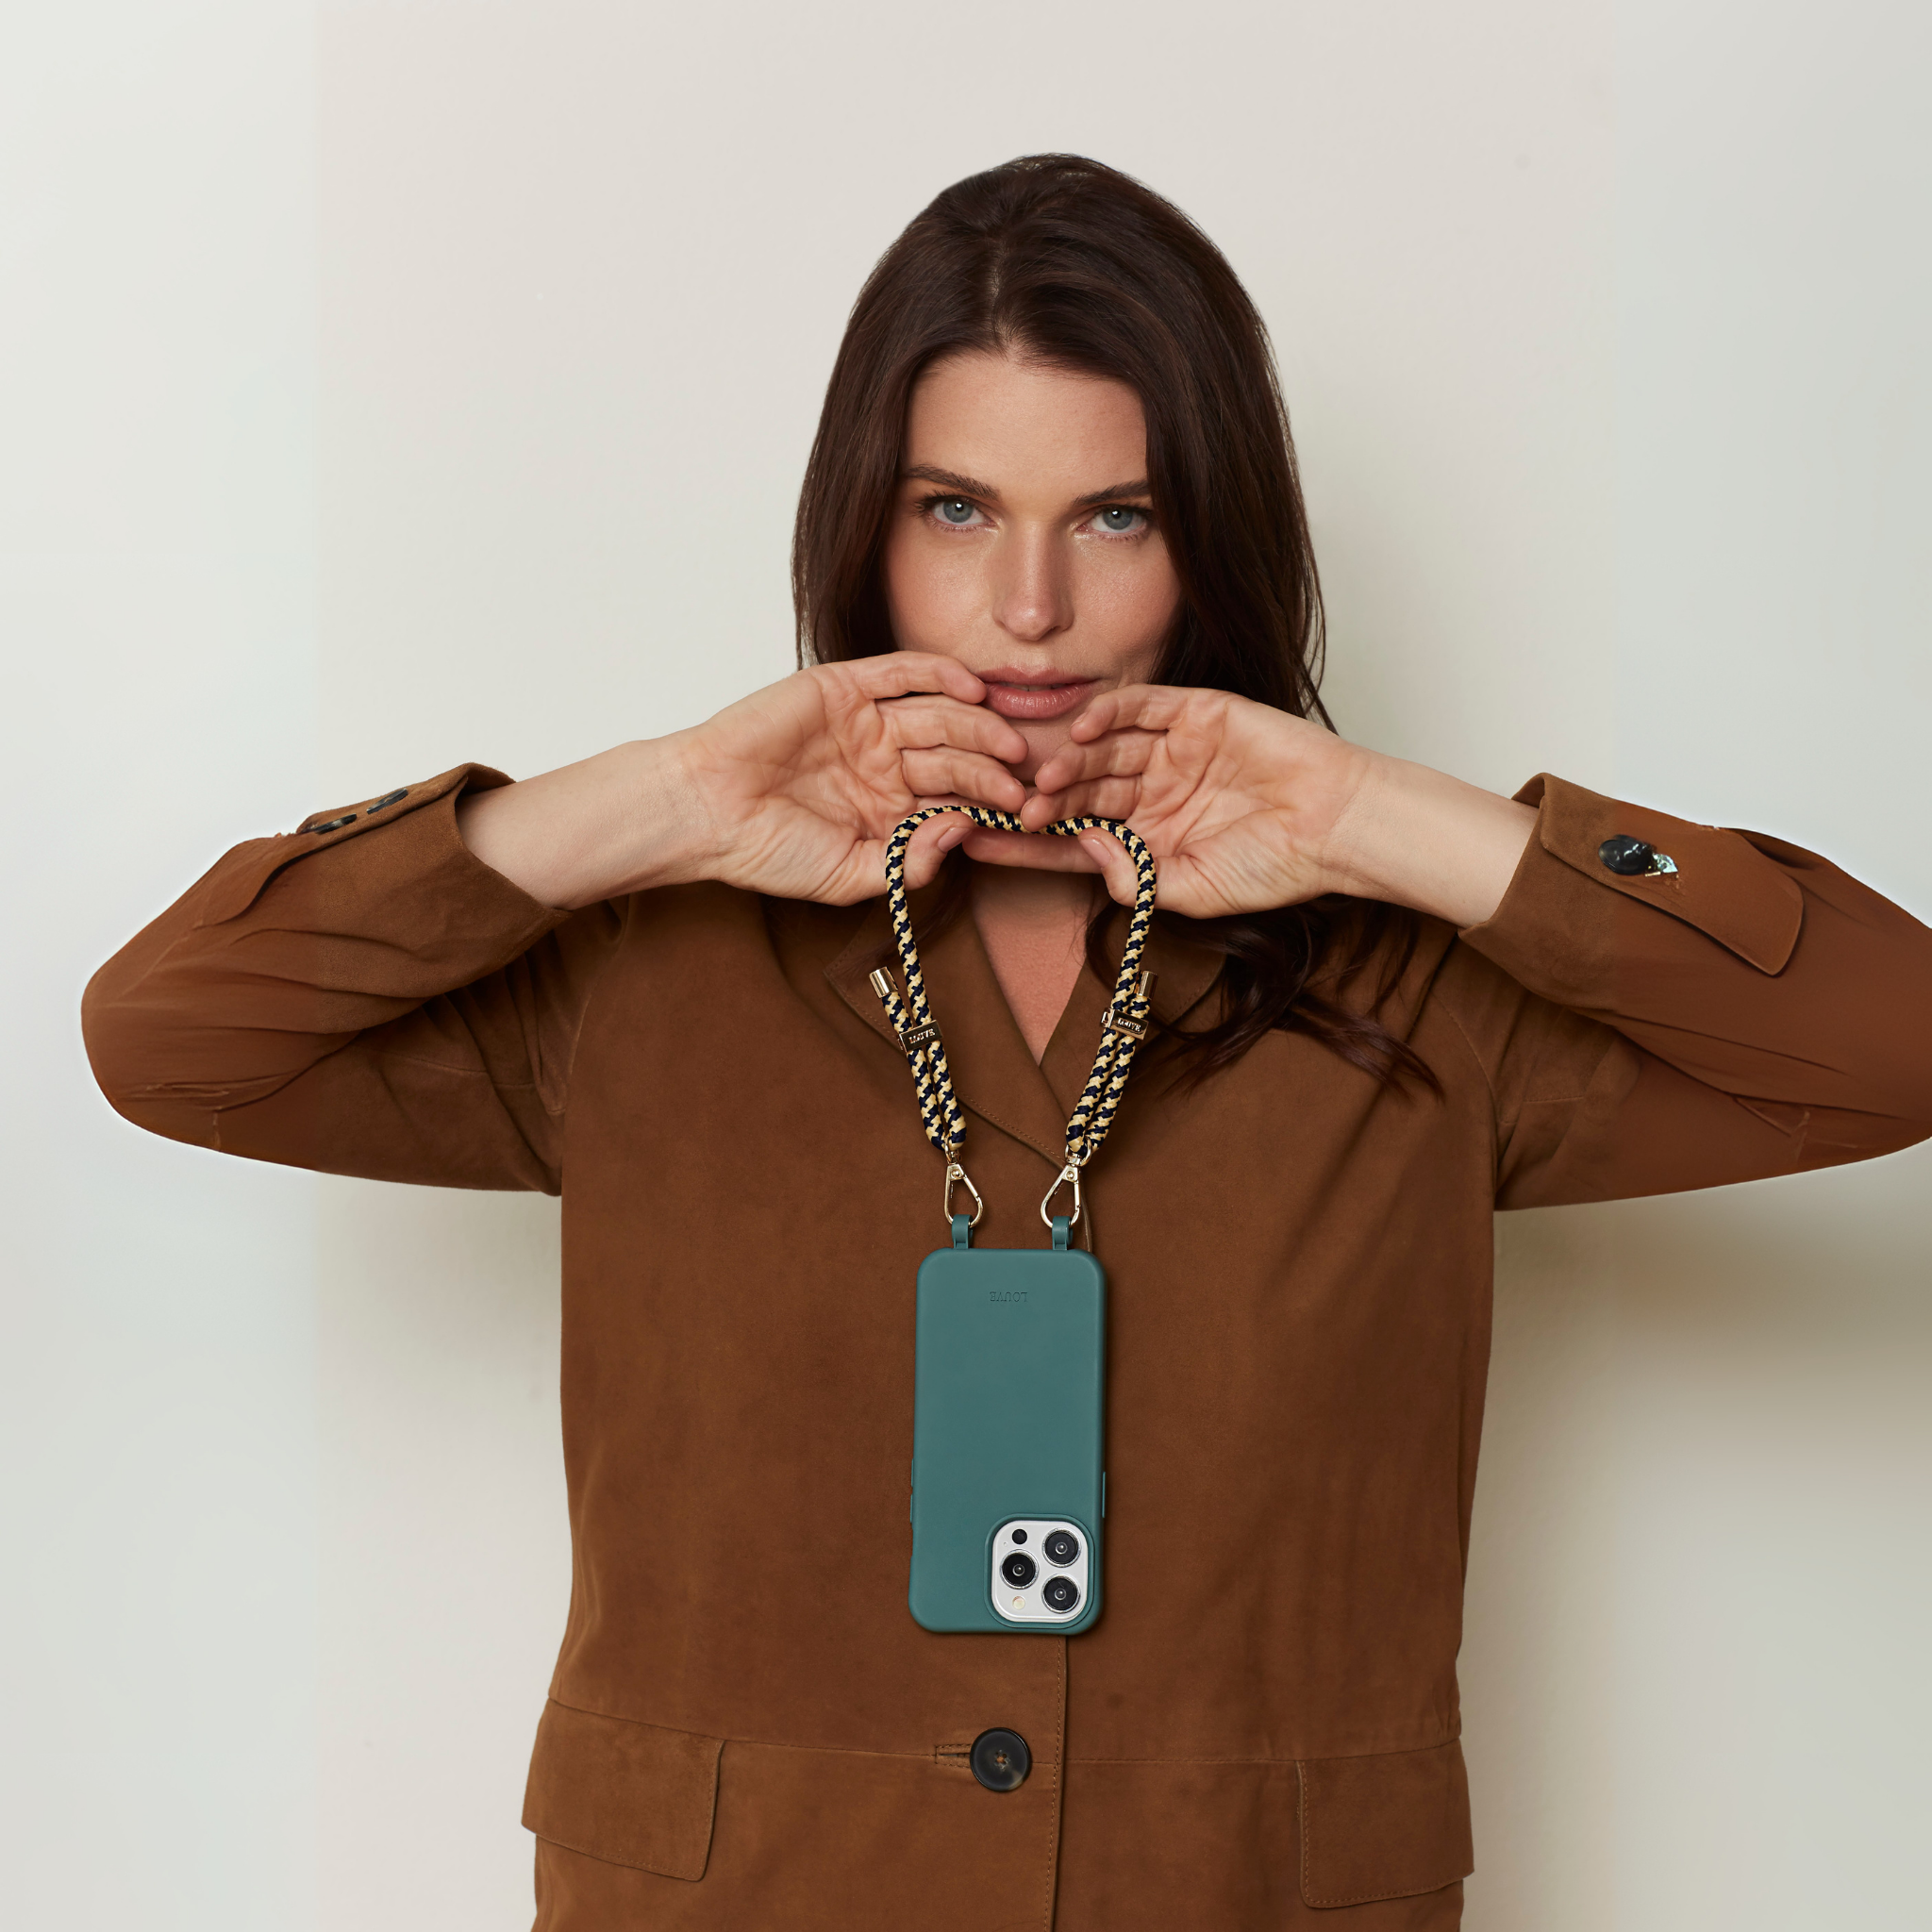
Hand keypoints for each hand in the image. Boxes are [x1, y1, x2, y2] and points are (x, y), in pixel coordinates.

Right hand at [678, 654, 1029, 901]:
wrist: (706, 812)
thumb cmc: (768, 849)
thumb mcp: (851, 875)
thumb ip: (909, 863)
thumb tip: (963, 832)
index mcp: (890, 806)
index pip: (955, 797)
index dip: (991, 804)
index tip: (1025, 816)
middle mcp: (884, 760)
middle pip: (956, 754)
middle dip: (994, 768)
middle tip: (1025, 782)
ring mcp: (865, 721)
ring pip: (939, 713)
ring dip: (980, 725)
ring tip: (1011, 744)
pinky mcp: (843, 687)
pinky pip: (902, 672)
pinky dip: (940, 674)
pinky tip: (974, 691)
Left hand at [957, 685, 1535, 927]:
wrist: (1337, 824)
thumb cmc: (1275, 866)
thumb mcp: (1191, 891)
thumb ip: (1133, 879)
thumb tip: (1082, 850)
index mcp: (1147, 837)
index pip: (1071, 838)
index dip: (1025, 842)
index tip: (976, 842)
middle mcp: (1153, 791)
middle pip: (1080, 791)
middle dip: (1043, 801)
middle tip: (1009, 808)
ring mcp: (1172, 751)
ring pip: (1103, 750)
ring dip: (1069, 764)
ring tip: (1042, 782)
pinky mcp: (1196, 714)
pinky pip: (1141, 707)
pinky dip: (1108, 713)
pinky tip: (1079, 731)